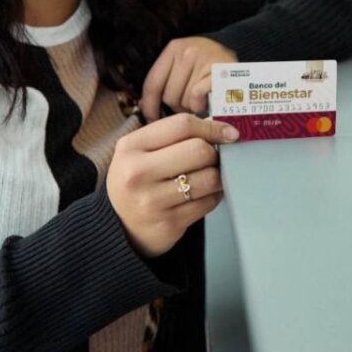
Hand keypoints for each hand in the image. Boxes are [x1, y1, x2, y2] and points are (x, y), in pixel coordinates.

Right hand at [107, 114, 239, 257]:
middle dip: (214, 153)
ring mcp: (152, 201)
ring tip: (208, 176)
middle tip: (211, 159)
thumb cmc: (137, 181)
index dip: (212, 127)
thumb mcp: (141, 151)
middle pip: (199, 150)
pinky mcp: (169, 223)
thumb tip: (218, 124)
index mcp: (131, 146)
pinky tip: (203, 194)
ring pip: (209, 178)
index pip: (182, 125)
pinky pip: (209, 202)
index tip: (229, 132)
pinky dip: (214, 196)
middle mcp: (138, 173)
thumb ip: (174, 134)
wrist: (121, 227)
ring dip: (217, 176)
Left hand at [141, 37, 237, 121]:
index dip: (149, 107)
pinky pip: (198, 97)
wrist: (241, 47)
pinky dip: (201, 104)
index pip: (152, 83)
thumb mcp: (183, 62)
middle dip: (177, 105)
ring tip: (200, 100)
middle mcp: (187, 52)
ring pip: (184, 100)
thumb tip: (148, 112)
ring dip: (191, 107)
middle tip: (188, 102)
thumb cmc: (206, 62)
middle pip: (169, 96)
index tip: (150, 119)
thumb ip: (166, 80)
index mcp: (174, 49)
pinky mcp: (219, 72)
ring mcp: (204, 61)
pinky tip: (207, 101)